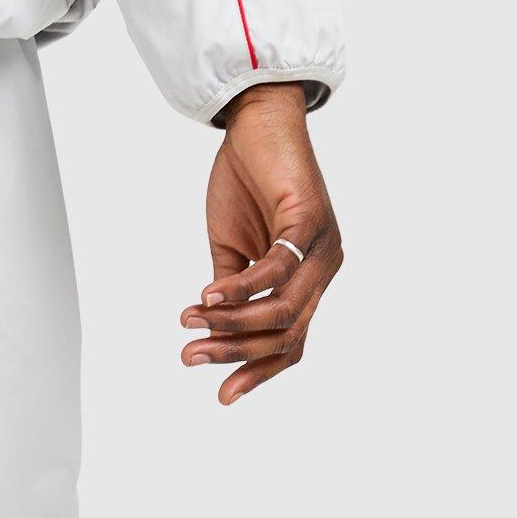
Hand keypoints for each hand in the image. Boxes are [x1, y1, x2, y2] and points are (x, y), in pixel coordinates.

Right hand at [181, 82, 342, 405]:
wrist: (258, 123)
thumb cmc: (245, 183)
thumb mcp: (231, 250)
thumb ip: (230, 291)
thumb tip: (213, 328)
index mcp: (308, 281)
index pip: (289, 344)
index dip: (257, 373)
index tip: (222, 395)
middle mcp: (325, 268)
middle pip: (286, 334)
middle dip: (235, 352)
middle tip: (191, 357)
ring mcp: (324, 245)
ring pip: (283, 308)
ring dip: (233, 323)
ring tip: (192, 324)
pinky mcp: (311, 217)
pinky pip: (277, 267)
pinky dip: (242, 287)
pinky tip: (209, 295)